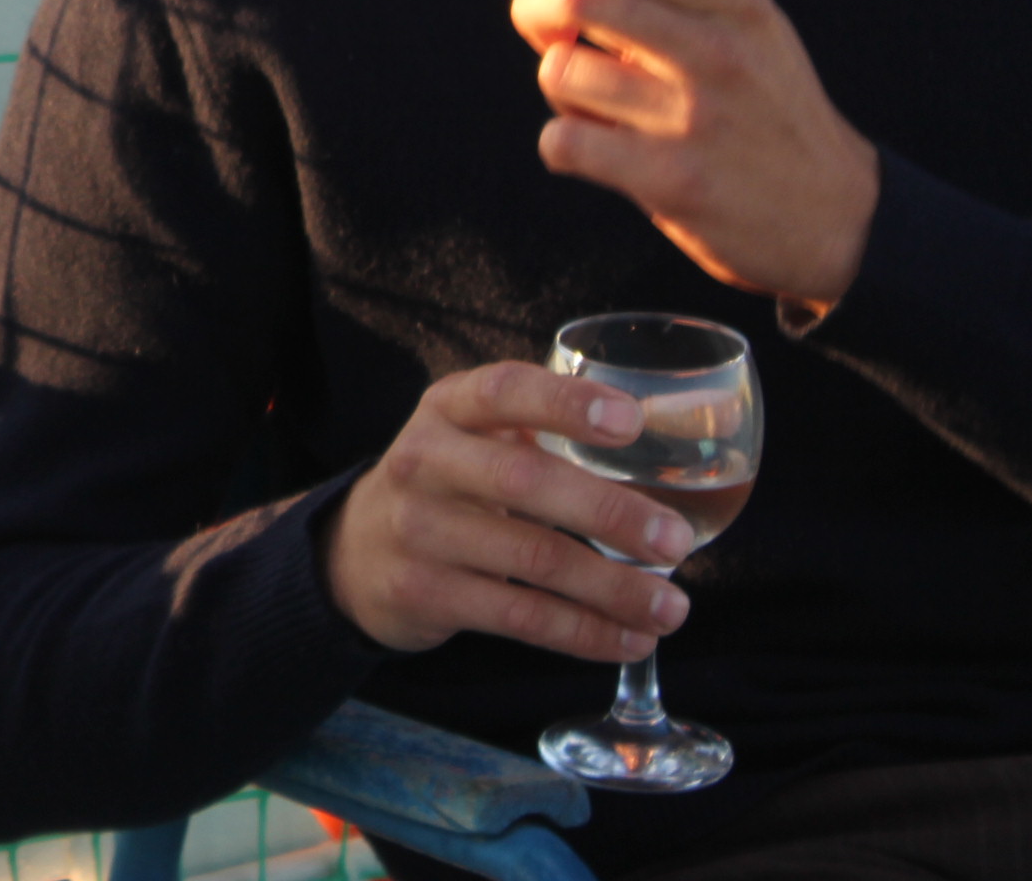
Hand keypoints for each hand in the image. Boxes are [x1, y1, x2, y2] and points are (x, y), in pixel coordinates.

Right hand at [320, 363, 694, 658]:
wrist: (355, 551)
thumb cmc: (449, 484)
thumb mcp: (474, 438)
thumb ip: (544, 432)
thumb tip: (669, 447)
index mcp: (447, 409)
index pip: (504, 391)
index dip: (566, 403)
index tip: (632, 422)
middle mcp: (424, 461)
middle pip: (524, 482)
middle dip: (609, 513)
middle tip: (676, 540)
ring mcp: (419, 530)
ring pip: (531, 560)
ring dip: (613, 588)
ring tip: (671, 607)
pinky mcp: (424, 593)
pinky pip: (519, 616)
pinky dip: (584, 632)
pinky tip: (629, 639)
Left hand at [503, 0, 880, 315]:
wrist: (837, 214)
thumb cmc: (761, 107)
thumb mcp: (740, 29)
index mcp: (734, 1)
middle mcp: (717, 49)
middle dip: (535, 8)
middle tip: (548, 29)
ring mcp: (694, 117)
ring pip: (561, 71)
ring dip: (562, 88)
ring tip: (603, 105)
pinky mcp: (672, 181)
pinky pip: (564, 141)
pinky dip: (563, 144)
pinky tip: (600, 151)